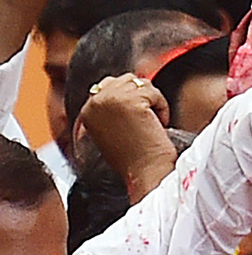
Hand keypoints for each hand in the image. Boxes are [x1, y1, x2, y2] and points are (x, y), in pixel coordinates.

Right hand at [77, 74, 176, 198]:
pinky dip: (162, 108)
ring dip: (153, 103)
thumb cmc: (137, 160)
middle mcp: (94, 103)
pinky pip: (153, 92)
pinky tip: (158, 126)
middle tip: (148, 124)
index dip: (130, 98)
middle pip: (125, 80)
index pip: (108, 86)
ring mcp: (109, 100)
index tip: (140, 117)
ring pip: (140, 84)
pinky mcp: (129, 100)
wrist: (146, 174)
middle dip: (143, 97)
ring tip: (152, 126)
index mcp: (86, 112)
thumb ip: (113, 109)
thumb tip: (131, 81)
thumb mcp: (115, 132)